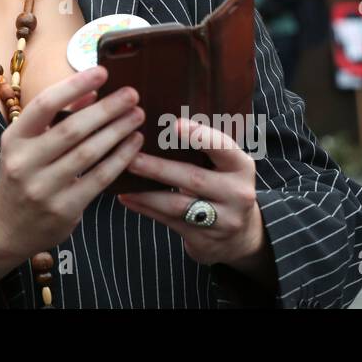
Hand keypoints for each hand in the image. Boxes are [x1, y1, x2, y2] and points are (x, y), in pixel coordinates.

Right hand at [0, 66, 145, 264]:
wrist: (10, 225)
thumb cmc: (25, 173)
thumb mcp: (29, 143)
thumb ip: (57, 117)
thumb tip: (91, 90)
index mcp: (14, 138)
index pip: (44, 105)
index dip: (74, 86)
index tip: (102, 71)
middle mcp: (24, 162)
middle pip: (72, 129)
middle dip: (106, 109)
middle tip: (132, 94)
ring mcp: (43, 188)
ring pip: (88, 153)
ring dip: (117, 131)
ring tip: (137, 116)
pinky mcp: (63, 209)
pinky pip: (99, 179)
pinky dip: (119, 158)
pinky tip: (134, 144)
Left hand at [117, 117, 273, 285]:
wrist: (242, 235)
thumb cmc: (223, 185)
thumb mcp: (226, 166)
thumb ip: (204, 147)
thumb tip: (161, 121)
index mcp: (241, 166)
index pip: (223, 147)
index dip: (200, 136)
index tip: (175, 124)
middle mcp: (237, 193)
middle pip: (193, 179)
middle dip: (158, 168)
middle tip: (130, 157)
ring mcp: (223, 220)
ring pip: (177, 205)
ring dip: (145, 192)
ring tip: (120, 178)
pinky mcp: (204, 240)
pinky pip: (169, 222)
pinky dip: (145, 208)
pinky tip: (127, 197)